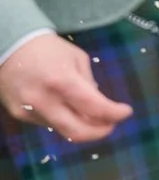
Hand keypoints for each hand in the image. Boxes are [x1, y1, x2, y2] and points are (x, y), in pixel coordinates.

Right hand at [0, 35, 131, 143]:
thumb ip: (89, 82)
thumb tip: (98, 103)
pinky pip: (47, 124)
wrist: (9, 46)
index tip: (126, 112)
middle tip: (110, 125)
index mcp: (63, 81)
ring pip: (62, 130)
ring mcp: (29, 110)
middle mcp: (45, 100)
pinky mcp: (19, 115)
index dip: (115, 114)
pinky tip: (66, 108)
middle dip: (100, 132)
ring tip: (90, 115)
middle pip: (78, 132)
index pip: (95, 108)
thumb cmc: (47, 49)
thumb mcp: (76, 58)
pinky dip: (63, 119)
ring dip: (81, 125)